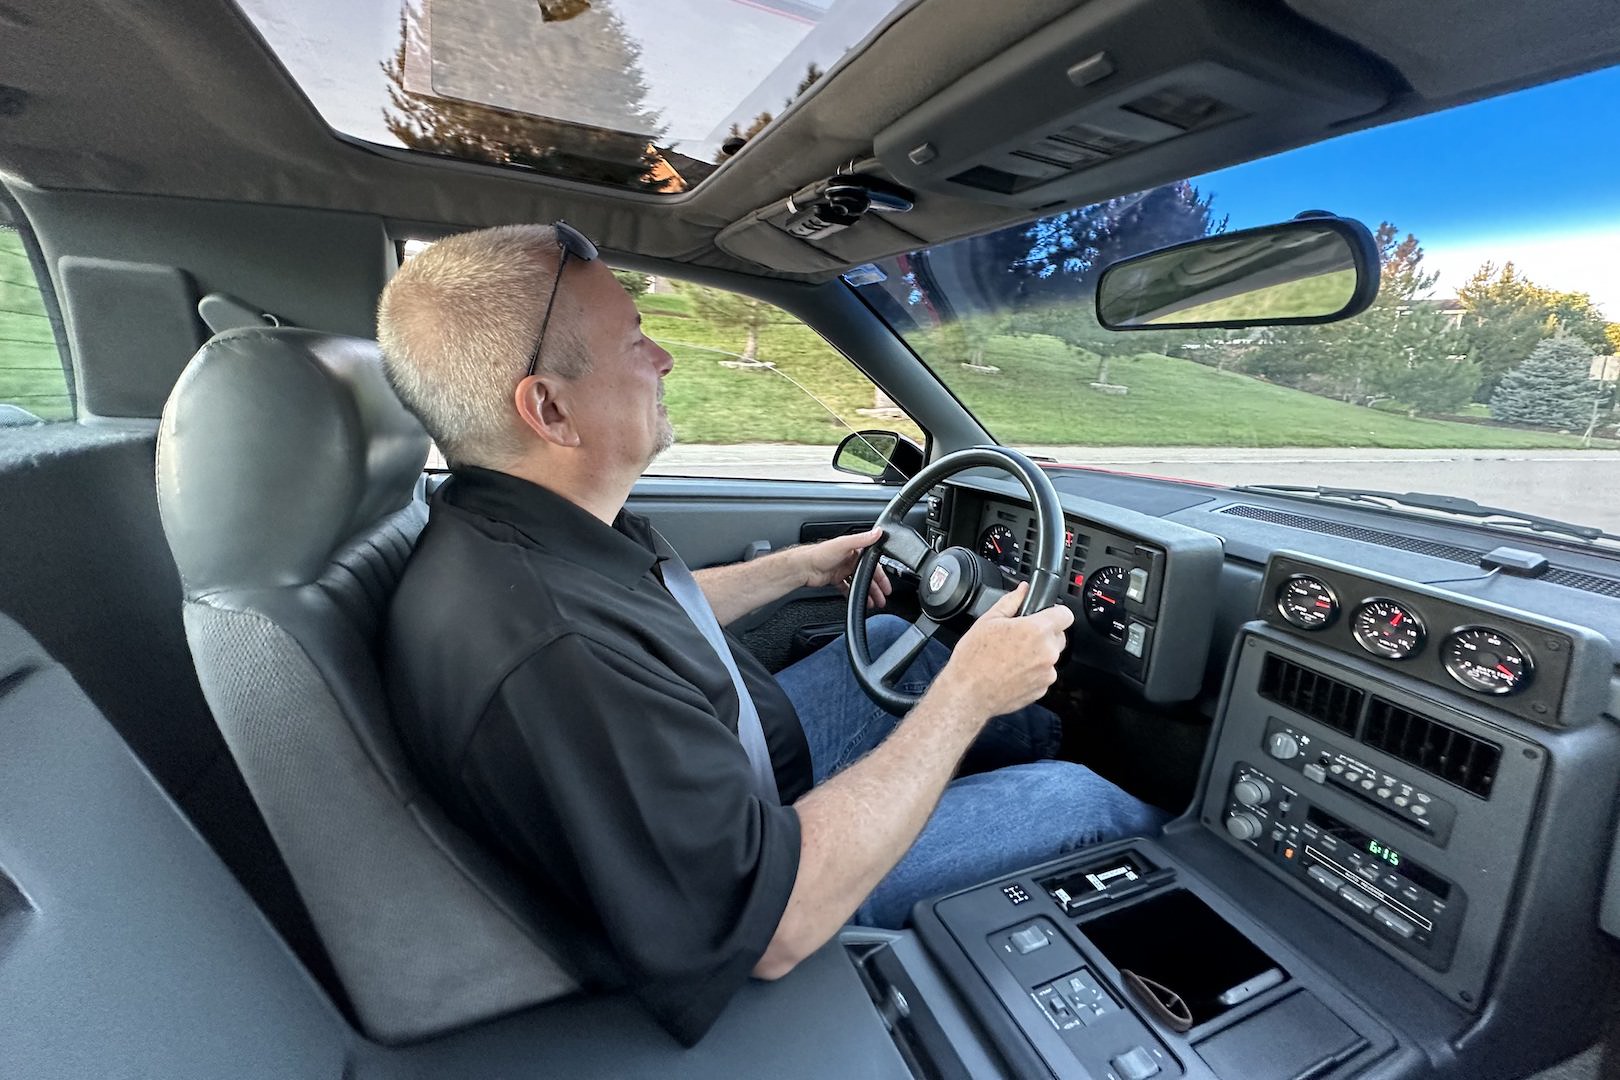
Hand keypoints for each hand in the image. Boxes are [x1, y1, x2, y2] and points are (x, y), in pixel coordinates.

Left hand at [800, 527, 891, 609]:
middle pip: (866, 575)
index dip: (881, 576)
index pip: (873, 564)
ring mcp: (841, 569)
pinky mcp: (834, 579)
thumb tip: (878, 532)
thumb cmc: (820, 554)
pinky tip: (856, 600)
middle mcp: (848, 559)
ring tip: (872, 603)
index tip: (887, 586)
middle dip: (875, 588)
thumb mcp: (844, 544)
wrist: (803, 567)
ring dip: (865, 593)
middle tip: (882, 599)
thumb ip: (862, 539)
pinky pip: (846, 588)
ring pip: (858, 582)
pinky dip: (852, 594)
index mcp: (853, 550)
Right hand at [932, 583, 1072, 719]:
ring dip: (1038, 654)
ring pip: (1050, 656)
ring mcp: (1046, 673)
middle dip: (1044, 634)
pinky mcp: (1042, 689)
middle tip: (1020, 637)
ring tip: (1012, 657)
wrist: (968, 693)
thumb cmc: (974, 659)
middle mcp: (1046, 652)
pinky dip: (1033, 672)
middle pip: (1058, 636)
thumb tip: (1023, 590)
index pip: (1065, 614)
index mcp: (1036, 630)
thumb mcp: (988, 621)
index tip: (1046, 615)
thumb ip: (1011, 601)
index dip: (1055, 612)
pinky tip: (1013, 671)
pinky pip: (1044, 674)